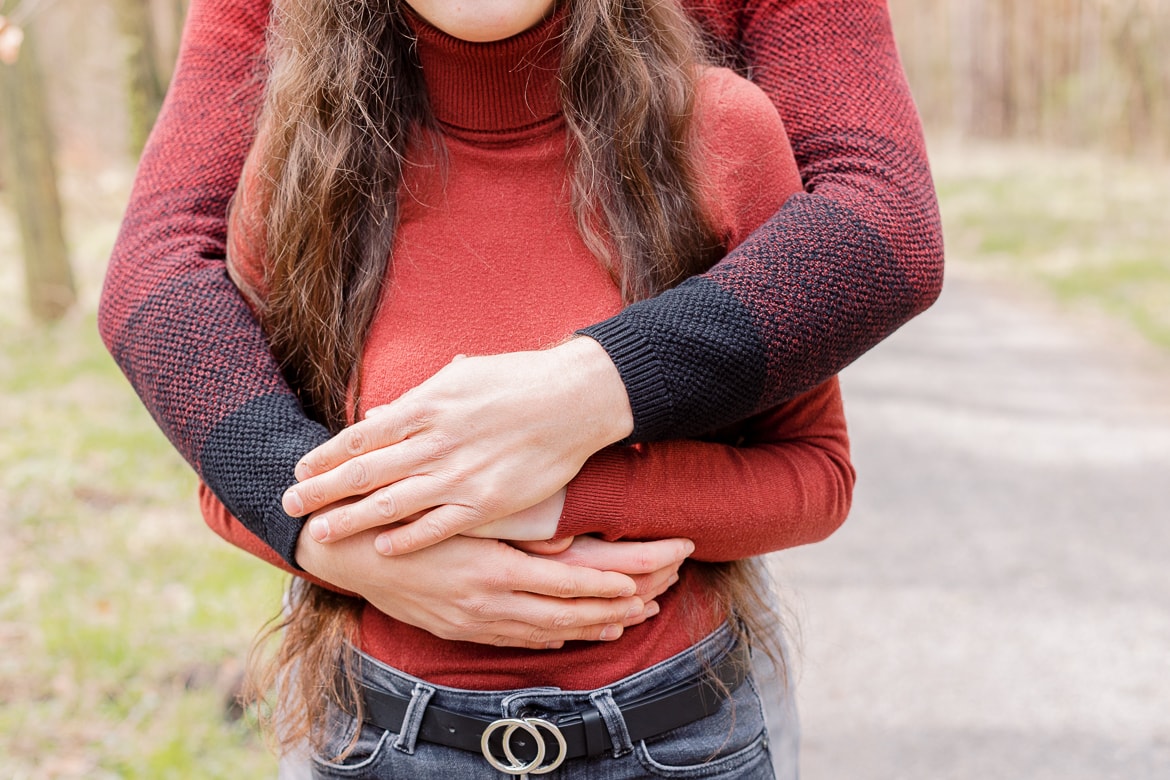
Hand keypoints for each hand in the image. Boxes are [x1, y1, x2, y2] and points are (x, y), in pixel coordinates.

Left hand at [284, 338, 632, 552]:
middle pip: (365, 472)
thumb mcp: (461, 376)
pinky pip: (437, 527)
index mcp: (426, 407)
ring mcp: (459, 475)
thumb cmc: (518, 380)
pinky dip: (407, 539)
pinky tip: (382, 548)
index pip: (361, 436)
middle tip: (288, 506)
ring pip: (391, 504)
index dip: (326, 456)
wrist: (574, 399)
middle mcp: (435, 442)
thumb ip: (417, 399)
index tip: (300, 471)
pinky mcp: (486, 503)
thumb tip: (378, 414)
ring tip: (319, 534)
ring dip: (350, 520)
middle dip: (322, 491)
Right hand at [295, 528, 691, 648]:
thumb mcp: (462, 514)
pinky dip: (552, 639)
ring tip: (630, 618)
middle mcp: (492, 602)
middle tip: (658, 595)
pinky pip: (518, 640)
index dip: (613, 583)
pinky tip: (573, 635)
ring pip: (549, 632)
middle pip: (571, 613)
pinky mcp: (462, 628)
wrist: (350, 549)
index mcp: (498, 568)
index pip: (572, 582)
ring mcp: (477, 621)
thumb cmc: (410, 517)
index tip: (648, 577)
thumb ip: (514, 533)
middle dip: (618, 605)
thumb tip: (564, 545)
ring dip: (592, 626)